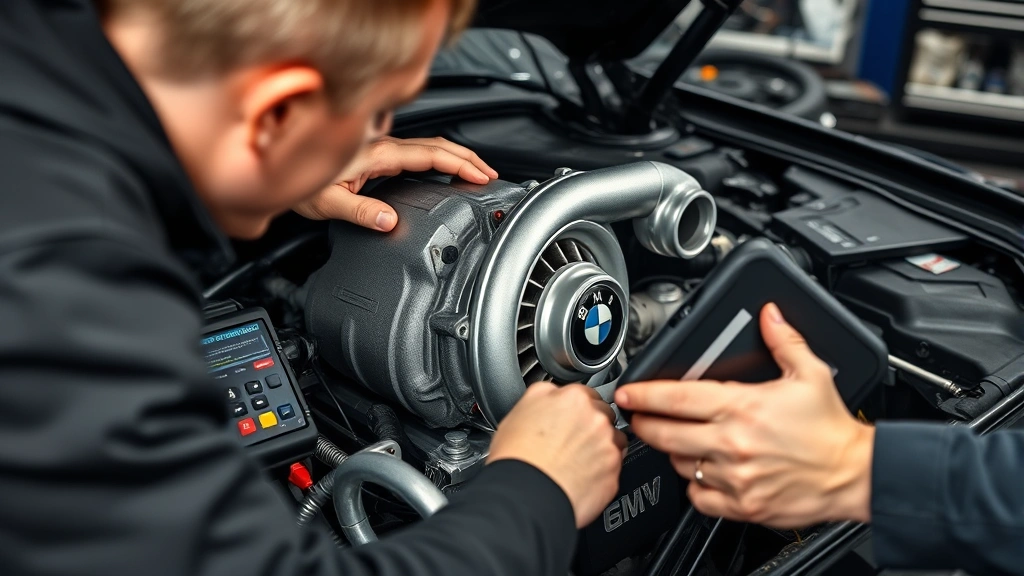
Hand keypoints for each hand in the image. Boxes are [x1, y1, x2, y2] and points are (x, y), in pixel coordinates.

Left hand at [294, 136, 497, 230]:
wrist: (275, 169)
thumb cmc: (297, 184)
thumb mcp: (326, 202)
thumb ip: (360, 211)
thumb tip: (389, 220)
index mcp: (376, 154)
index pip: (430, 154)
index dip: (460, 164)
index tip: (482, 176)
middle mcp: (380, 147)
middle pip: (436, 145)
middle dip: (468, 158)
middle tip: (491, 174)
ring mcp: (379, 149)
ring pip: (428, 146)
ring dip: (455, 157)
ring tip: (475, 172)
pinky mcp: (375, 155)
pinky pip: (416, 152)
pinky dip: (438, 159)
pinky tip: (443, 171)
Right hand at [489, 383, 626, 527]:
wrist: (526, 495)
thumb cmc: (518, 457)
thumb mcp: (520, 408)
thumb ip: (544, 394)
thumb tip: (552, 393)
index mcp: (574, 398)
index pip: (585, 393)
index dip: (575, 408)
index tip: (570, 419)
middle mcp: (597, 419)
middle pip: (603, 415)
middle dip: (591, 426)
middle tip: (570, 442)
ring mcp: (608, 447)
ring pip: (613, 441)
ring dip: (601, 447)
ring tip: (576, 461)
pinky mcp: (614, 474)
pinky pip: (613, 467)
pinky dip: (601, 471)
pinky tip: (580, 476)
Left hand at [615, 303, 873, 528]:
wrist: (855, 475)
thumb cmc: (831, 428)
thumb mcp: (810, 374)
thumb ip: (784, 341)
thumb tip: (769, 314)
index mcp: (743, 407)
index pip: (676, 398)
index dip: (643, 394)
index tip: (626, 393)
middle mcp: (733, 442)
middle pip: (665, 434)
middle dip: (644, 424)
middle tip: (638, 417)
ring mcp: (735, 477)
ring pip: (680, 465)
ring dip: (673, 452)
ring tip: (681, 441)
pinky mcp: (742, 505)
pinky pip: (699, 498)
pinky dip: (694, 487)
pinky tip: (702, 472)